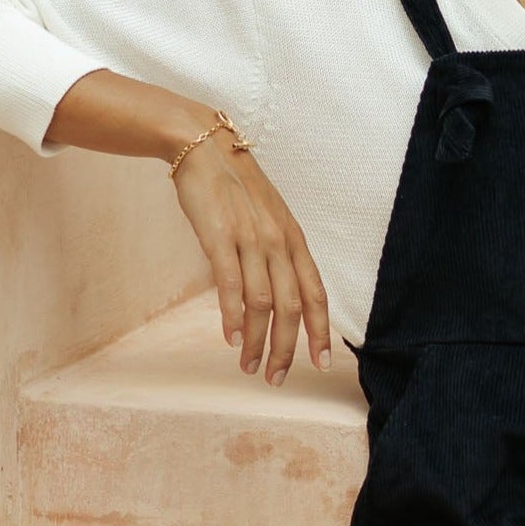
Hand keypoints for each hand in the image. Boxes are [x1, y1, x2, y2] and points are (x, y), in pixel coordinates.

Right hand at [171, 128, 331, 382]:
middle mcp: (279, 242)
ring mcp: (250, 239)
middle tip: (277, 378)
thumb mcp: (268, 219)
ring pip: (263, 303)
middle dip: (287, 349)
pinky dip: (233, 316)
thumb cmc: (234, 187)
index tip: (322, 364)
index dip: (321, 332)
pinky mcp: (220, 237)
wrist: (202, 147)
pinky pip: (231, 285)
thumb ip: (276, 255)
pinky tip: (232, 338)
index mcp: (294, 240)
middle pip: (292, 307)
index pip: (316, 294)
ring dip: (257, 341)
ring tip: (249, 366)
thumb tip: (274, 297)